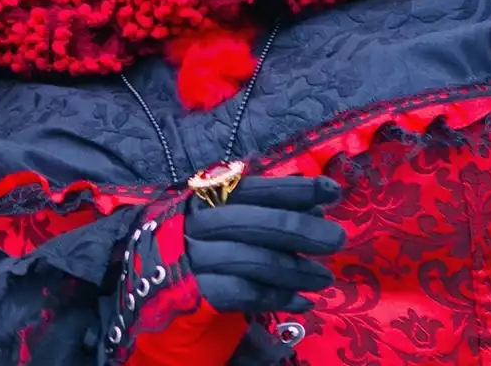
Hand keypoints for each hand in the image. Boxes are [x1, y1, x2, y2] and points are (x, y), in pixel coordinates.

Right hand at [186, 174, 344, 313]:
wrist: (153, 288)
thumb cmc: (203, 249)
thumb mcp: (231, 223)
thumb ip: (270, 213)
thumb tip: (317, 207)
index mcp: (205, 199)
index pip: (252, 189)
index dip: (293, 189)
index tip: (332, 189)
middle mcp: (195, 224)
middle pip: (252, 221)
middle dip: (299, 228)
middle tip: (337, 238)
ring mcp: (191, 258)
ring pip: (249, 258)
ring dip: (295, 269)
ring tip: (325, 278)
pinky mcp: (193, 293)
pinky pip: (240, 292)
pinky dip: (276, 296)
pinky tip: (302, 302)